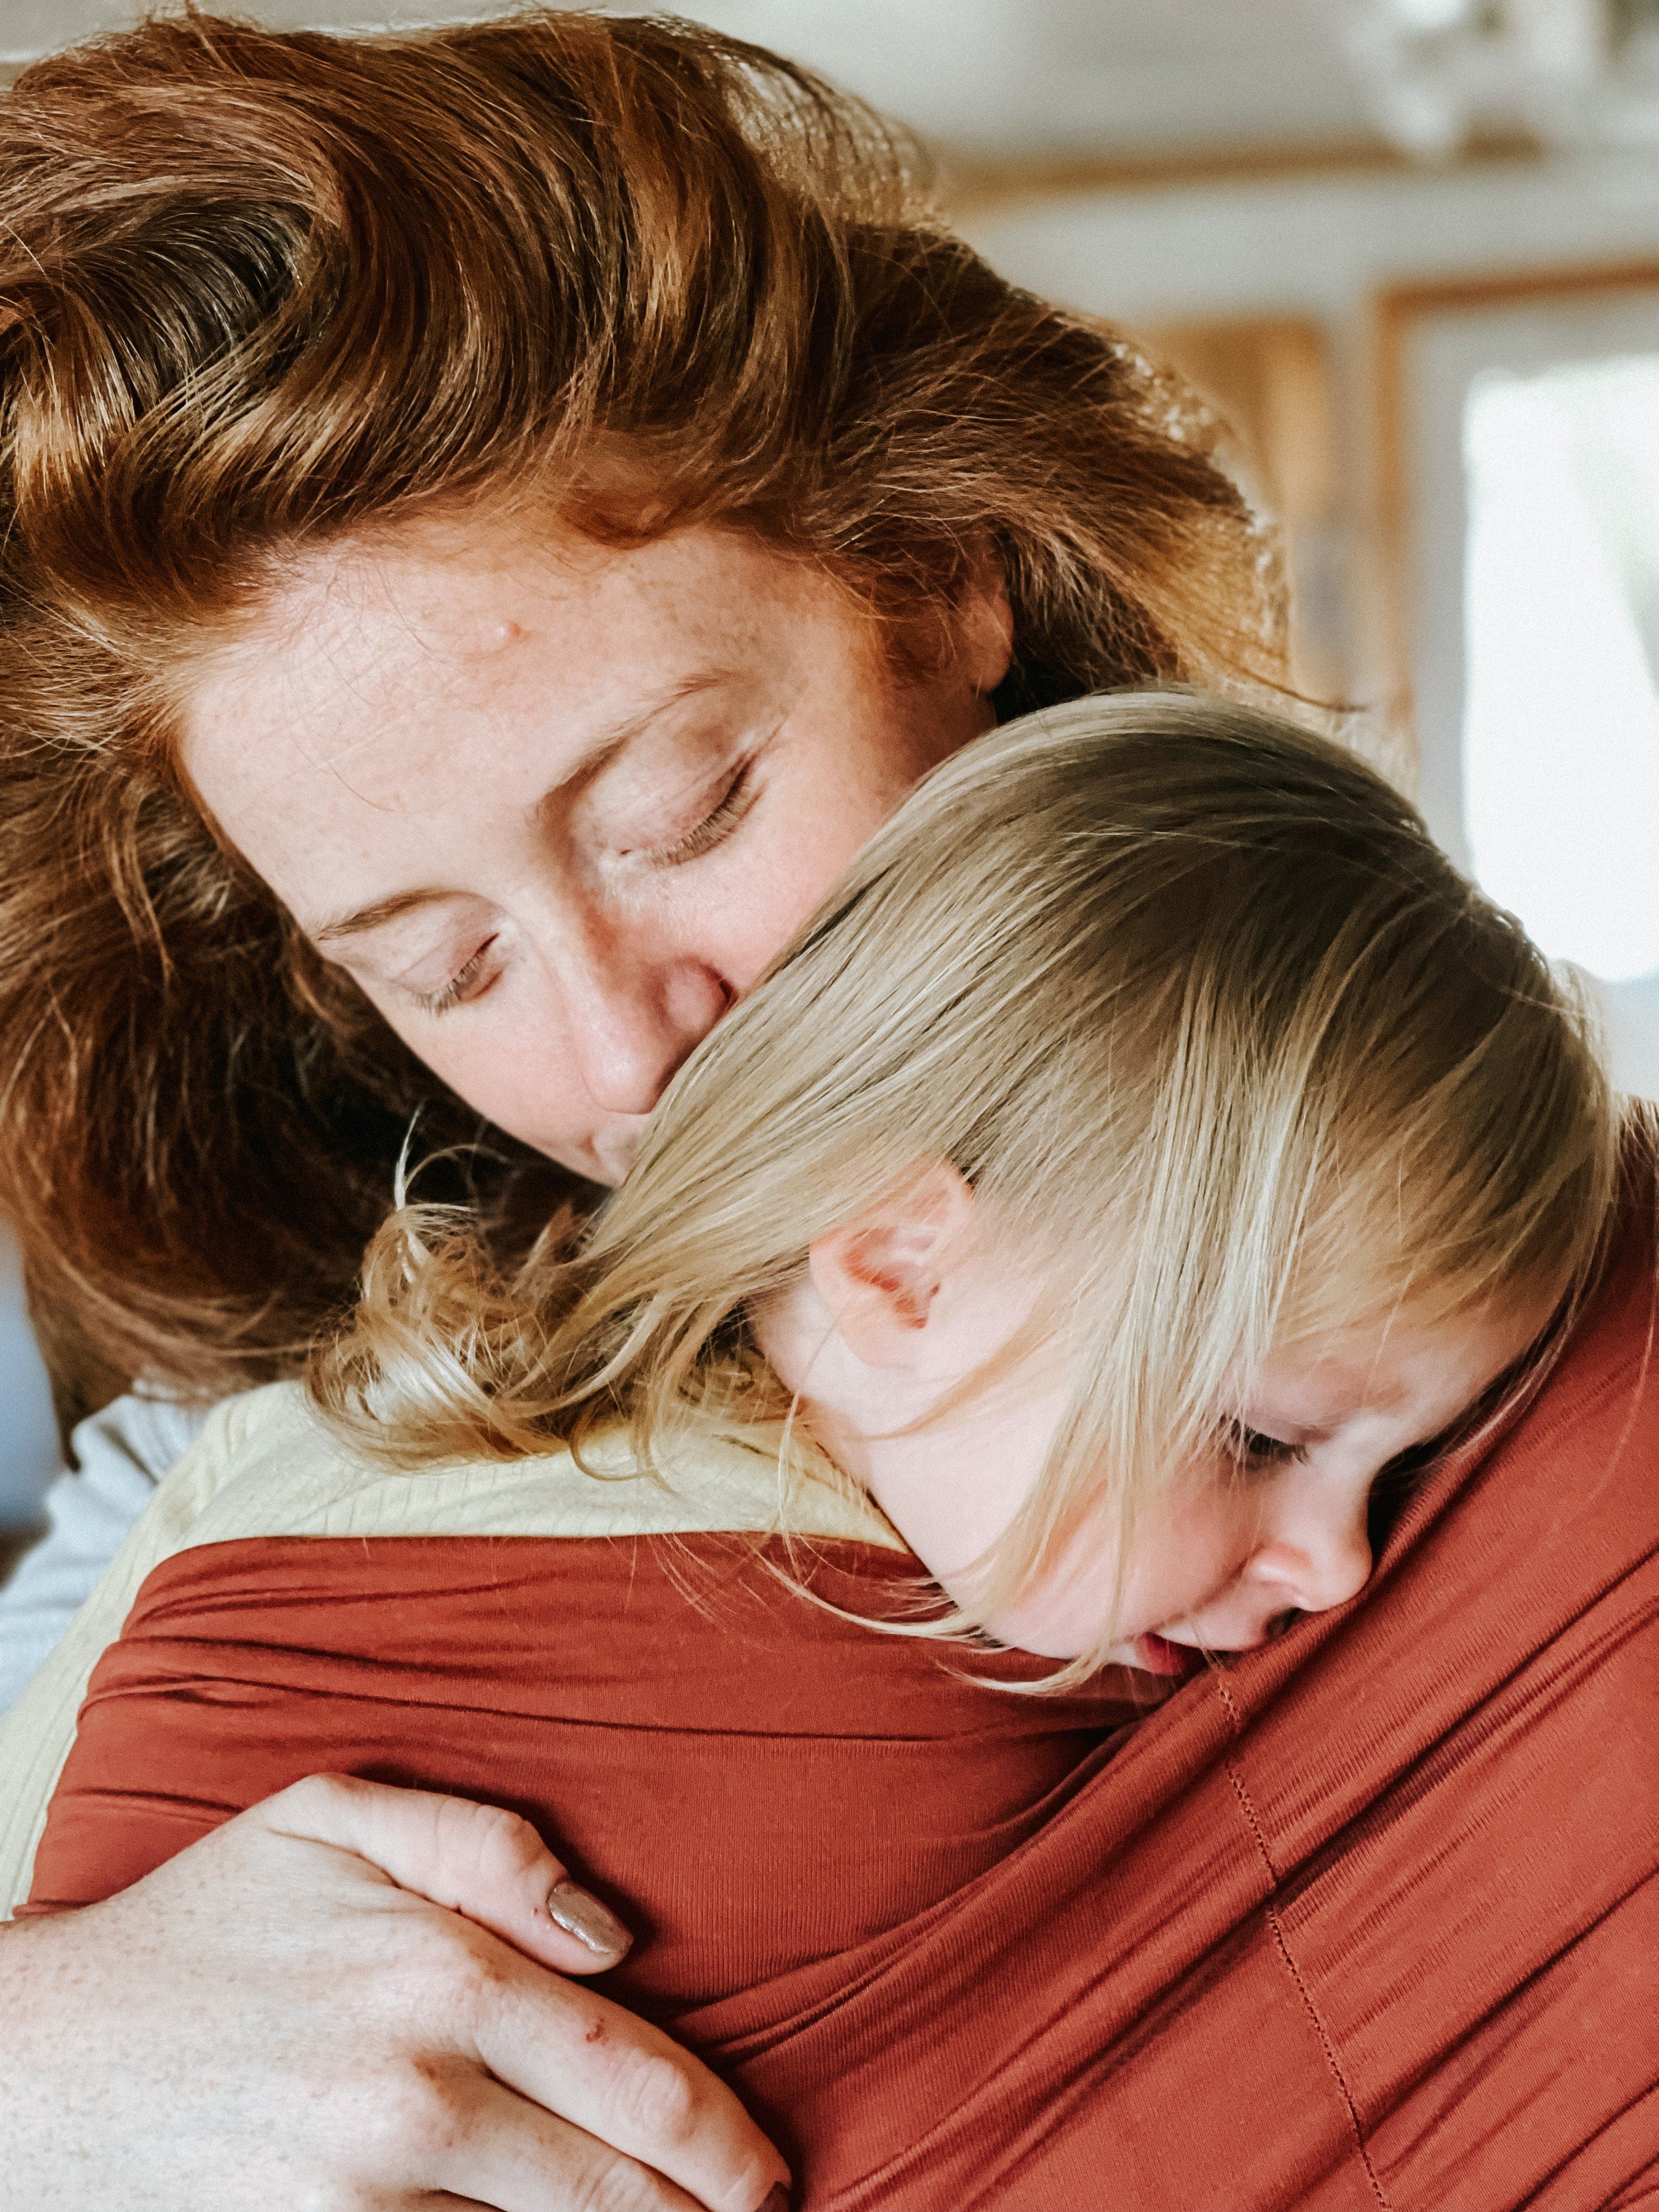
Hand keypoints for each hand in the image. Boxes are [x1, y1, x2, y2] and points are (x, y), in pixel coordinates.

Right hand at [0, 1773, 789, 2210]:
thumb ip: (490, 1846)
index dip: (721, 2140)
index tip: (766, 2173)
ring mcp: (358, 2201)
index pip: (634, 2080)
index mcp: (438, 1976)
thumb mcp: (335, 1819)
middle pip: (612, 2194)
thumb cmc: (206, 1923)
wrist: (43, 2058)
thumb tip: (616, 1932)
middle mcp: (410, 2099)